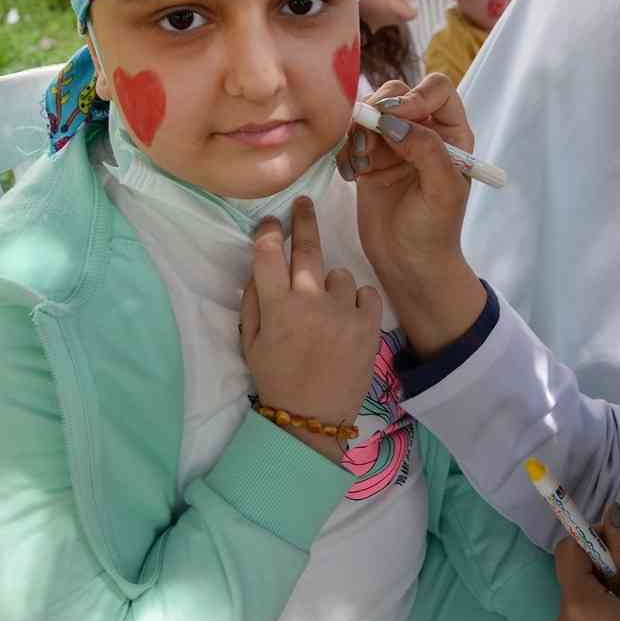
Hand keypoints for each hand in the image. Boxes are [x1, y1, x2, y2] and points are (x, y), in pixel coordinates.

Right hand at [239, 201, 382, 462]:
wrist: (313, 417)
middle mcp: (308, 301)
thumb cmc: (277, 378)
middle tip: (305, 203)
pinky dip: (357, 302)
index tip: (271, 221)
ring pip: (339, 274)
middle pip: (307, 247)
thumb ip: (254, 301)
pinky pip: (365, 292)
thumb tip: (259, 265)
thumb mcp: (251, 342)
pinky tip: (348, 321)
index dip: (268, 231)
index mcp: (276, 307)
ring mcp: (341, 310)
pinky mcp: (368, 323)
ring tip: (327, 314)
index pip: (268, 253)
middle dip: (304, 219)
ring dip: (332, 286)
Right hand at [340, 76, 485, 356]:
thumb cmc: (434, 230)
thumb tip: (396, 121)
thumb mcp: (442, 191)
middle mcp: (424, 130)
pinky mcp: (368, 157)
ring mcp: (393, 142)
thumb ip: (427, 150)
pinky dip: (345, 149)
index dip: (417, 95)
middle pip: (398, 92)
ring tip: (360, 164)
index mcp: (452, 133)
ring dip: (359, 131)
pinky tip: (351, 175)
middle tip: (368, 142)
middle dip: (380, 110)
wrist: (408, 264)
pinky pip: (350, 135)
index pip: (437, 89)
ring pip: (371, 111)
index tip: (398, 115)